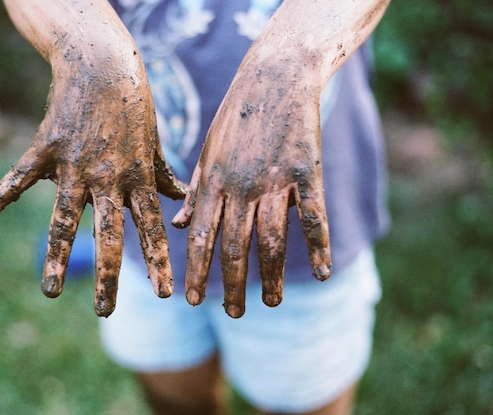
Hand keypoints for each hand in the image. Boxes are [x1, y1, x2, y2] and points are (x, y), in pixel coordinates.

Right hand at [0, 0, 185, 315]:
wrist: (103, 64)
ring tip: (50, 293)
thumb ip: (166, 176)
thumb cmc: (134, 106)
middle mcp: (108, 177)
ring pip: (64, 218)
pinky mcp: (45, 149)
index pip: (152, 227)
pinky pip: (19, 178)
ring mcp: (75, 164)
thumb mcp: (155, 143)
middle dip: (108, 275)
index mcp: (138, 177)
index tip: (167, 295)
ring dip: (57, 257)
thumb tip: (180, 199)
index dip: (160, 261)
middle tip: (105, 311)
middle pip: (109, 234)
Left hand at [172, 62, 329, 317]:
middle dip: (232, 284)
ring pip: (271, 238)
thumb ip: (195, 192)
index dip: (195, 270)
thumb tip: (177, 227)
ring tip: (272, 303)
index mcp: (213, 182)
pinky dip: (318, 245)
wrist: (274, 76)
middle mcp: (240, 185)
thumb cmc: (235, 117)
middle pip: (235, 245)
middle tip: (234, 315)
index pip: (199, 235)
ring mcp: (274, 179)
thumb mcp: (206, 153)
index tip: (189, 300)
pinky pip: (313, 215)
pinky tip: (322, 271)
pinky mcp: (306, 169)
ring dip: (272, 275)